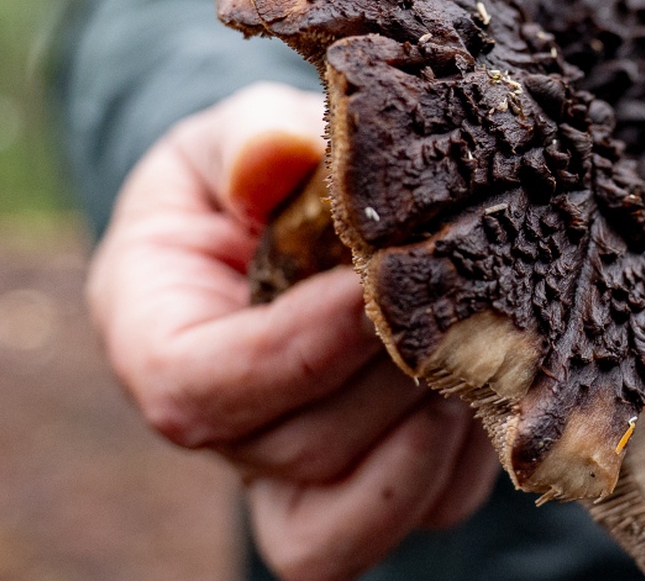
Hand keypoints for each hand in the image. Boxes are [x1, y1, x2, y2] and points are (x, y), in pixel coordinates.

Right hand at [86, 81, 498, 580]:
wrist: (303, 206)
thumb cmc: (263, 166)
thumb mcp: (239, 127)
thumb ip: (252, 134)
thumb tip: (274, 155)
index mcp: (152, 335)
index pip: (196, 388)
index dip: (292, 350)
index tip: (368, 289)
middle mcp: (216, 427)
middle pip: (291, 451)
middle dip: (382, 378)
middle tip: (449, 300)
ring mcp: (289, 473)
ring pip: (352, 516)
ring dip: (428, 431)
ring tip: (474, 343)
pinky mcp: (368, 490)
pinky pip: (422, 513)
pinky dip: (466, 459)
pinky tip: (492, 378)